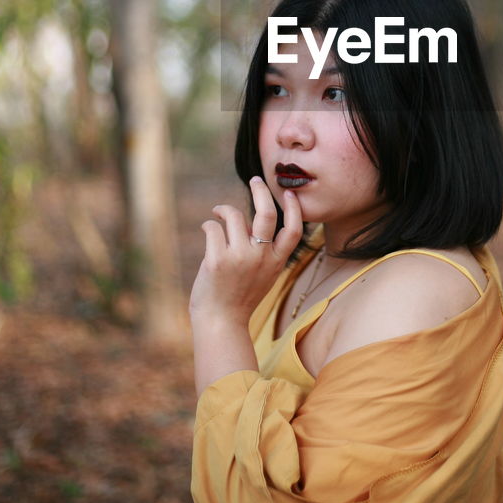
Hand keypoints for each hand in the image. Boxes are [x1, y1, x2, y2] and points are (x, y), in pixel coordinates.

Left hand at [189, 176, 302, 325]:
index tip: (288, 192)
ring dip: (222, 209)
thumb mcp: (262, 275)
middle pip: (267, 213)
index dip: (294, 208)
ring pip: (233, 215)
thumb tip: (247, 220)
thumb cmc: (239, 297)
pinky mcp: (217, 260)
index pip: (295, 230)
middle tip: (255, 179)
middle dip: (260, 190)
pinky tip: (207, 229)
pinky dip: (208, 224)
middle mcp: (261, 258)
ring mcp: (240, 258)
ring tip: (217, 213)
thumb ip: (261, 250)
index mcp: (276, 262)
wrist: (221, 322)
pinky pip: (212, 228)